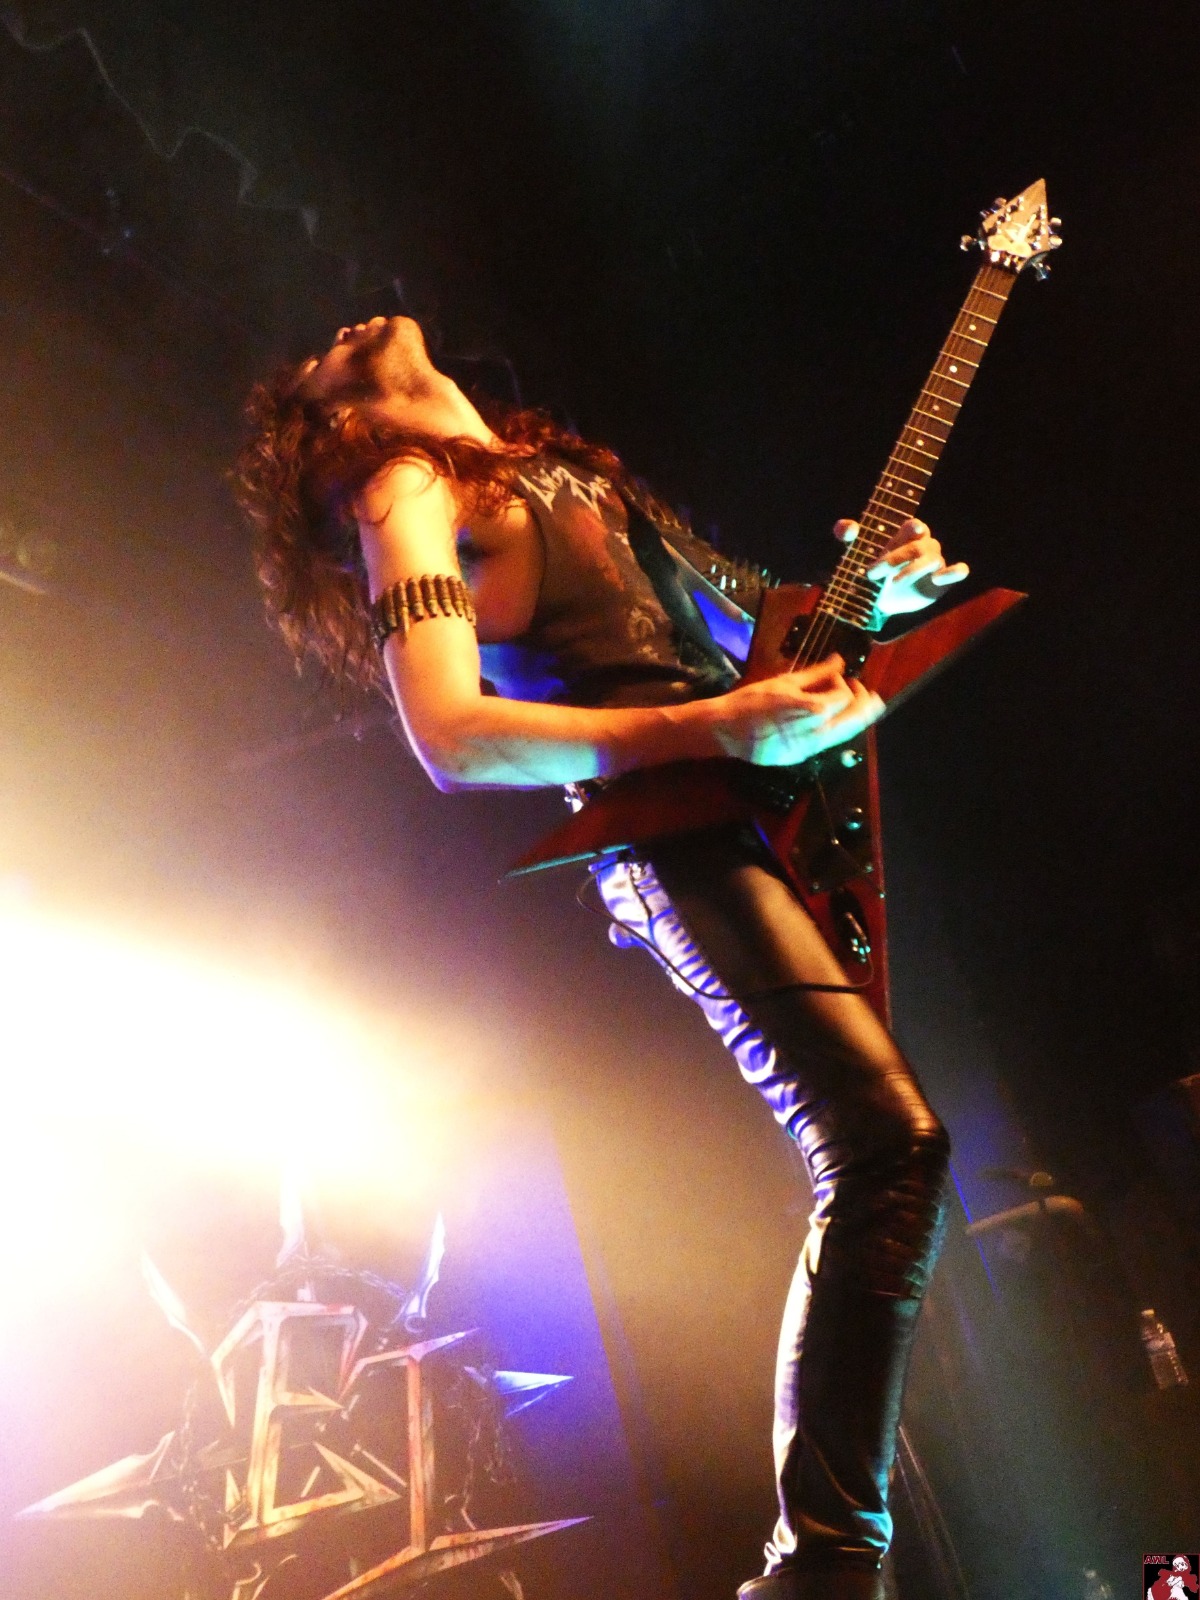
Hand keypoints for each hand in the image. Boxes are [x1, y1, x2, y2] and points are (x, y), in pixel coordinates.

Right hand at [713, 655, 883, 766]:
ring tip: (855, 705)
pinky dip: (835, 729)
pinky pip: (827, 742)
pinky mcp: (801, 757)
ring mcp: (811, 749)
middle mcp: (818, 734)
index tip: (835, 676)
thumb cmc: (752, 701)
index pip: (845, 696)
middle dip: (866, 705)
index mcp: (815, 711)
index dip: (844, 683)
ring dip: (853, 718)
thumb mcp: (785, 681)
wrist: (726, 730)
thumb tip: (839, 660)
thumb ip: (816, 673)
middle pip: (856, 720)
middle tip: (869, 694)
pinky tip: (829, 720)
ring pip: (845, 735)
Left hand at [835, 517, 968, 616]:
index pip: (914, 526)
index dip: (914, 527)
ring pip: (933, 560)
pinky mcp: (942, 582)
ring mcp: (935, 563)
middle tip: (871, 574)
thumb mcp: (854, 551)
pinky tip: (940, 578)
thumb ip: (847, 534)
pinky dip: (955, 572)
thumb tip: (845, 527)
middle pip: (917, 546)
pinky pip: (957, 572)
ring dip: (913, 570)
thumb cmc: (874, 569)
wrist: (882, 599)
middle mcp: (924, 547)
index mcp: (907, 536)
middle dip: (895, 558)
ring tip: (894, 582)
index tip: (913, 530)